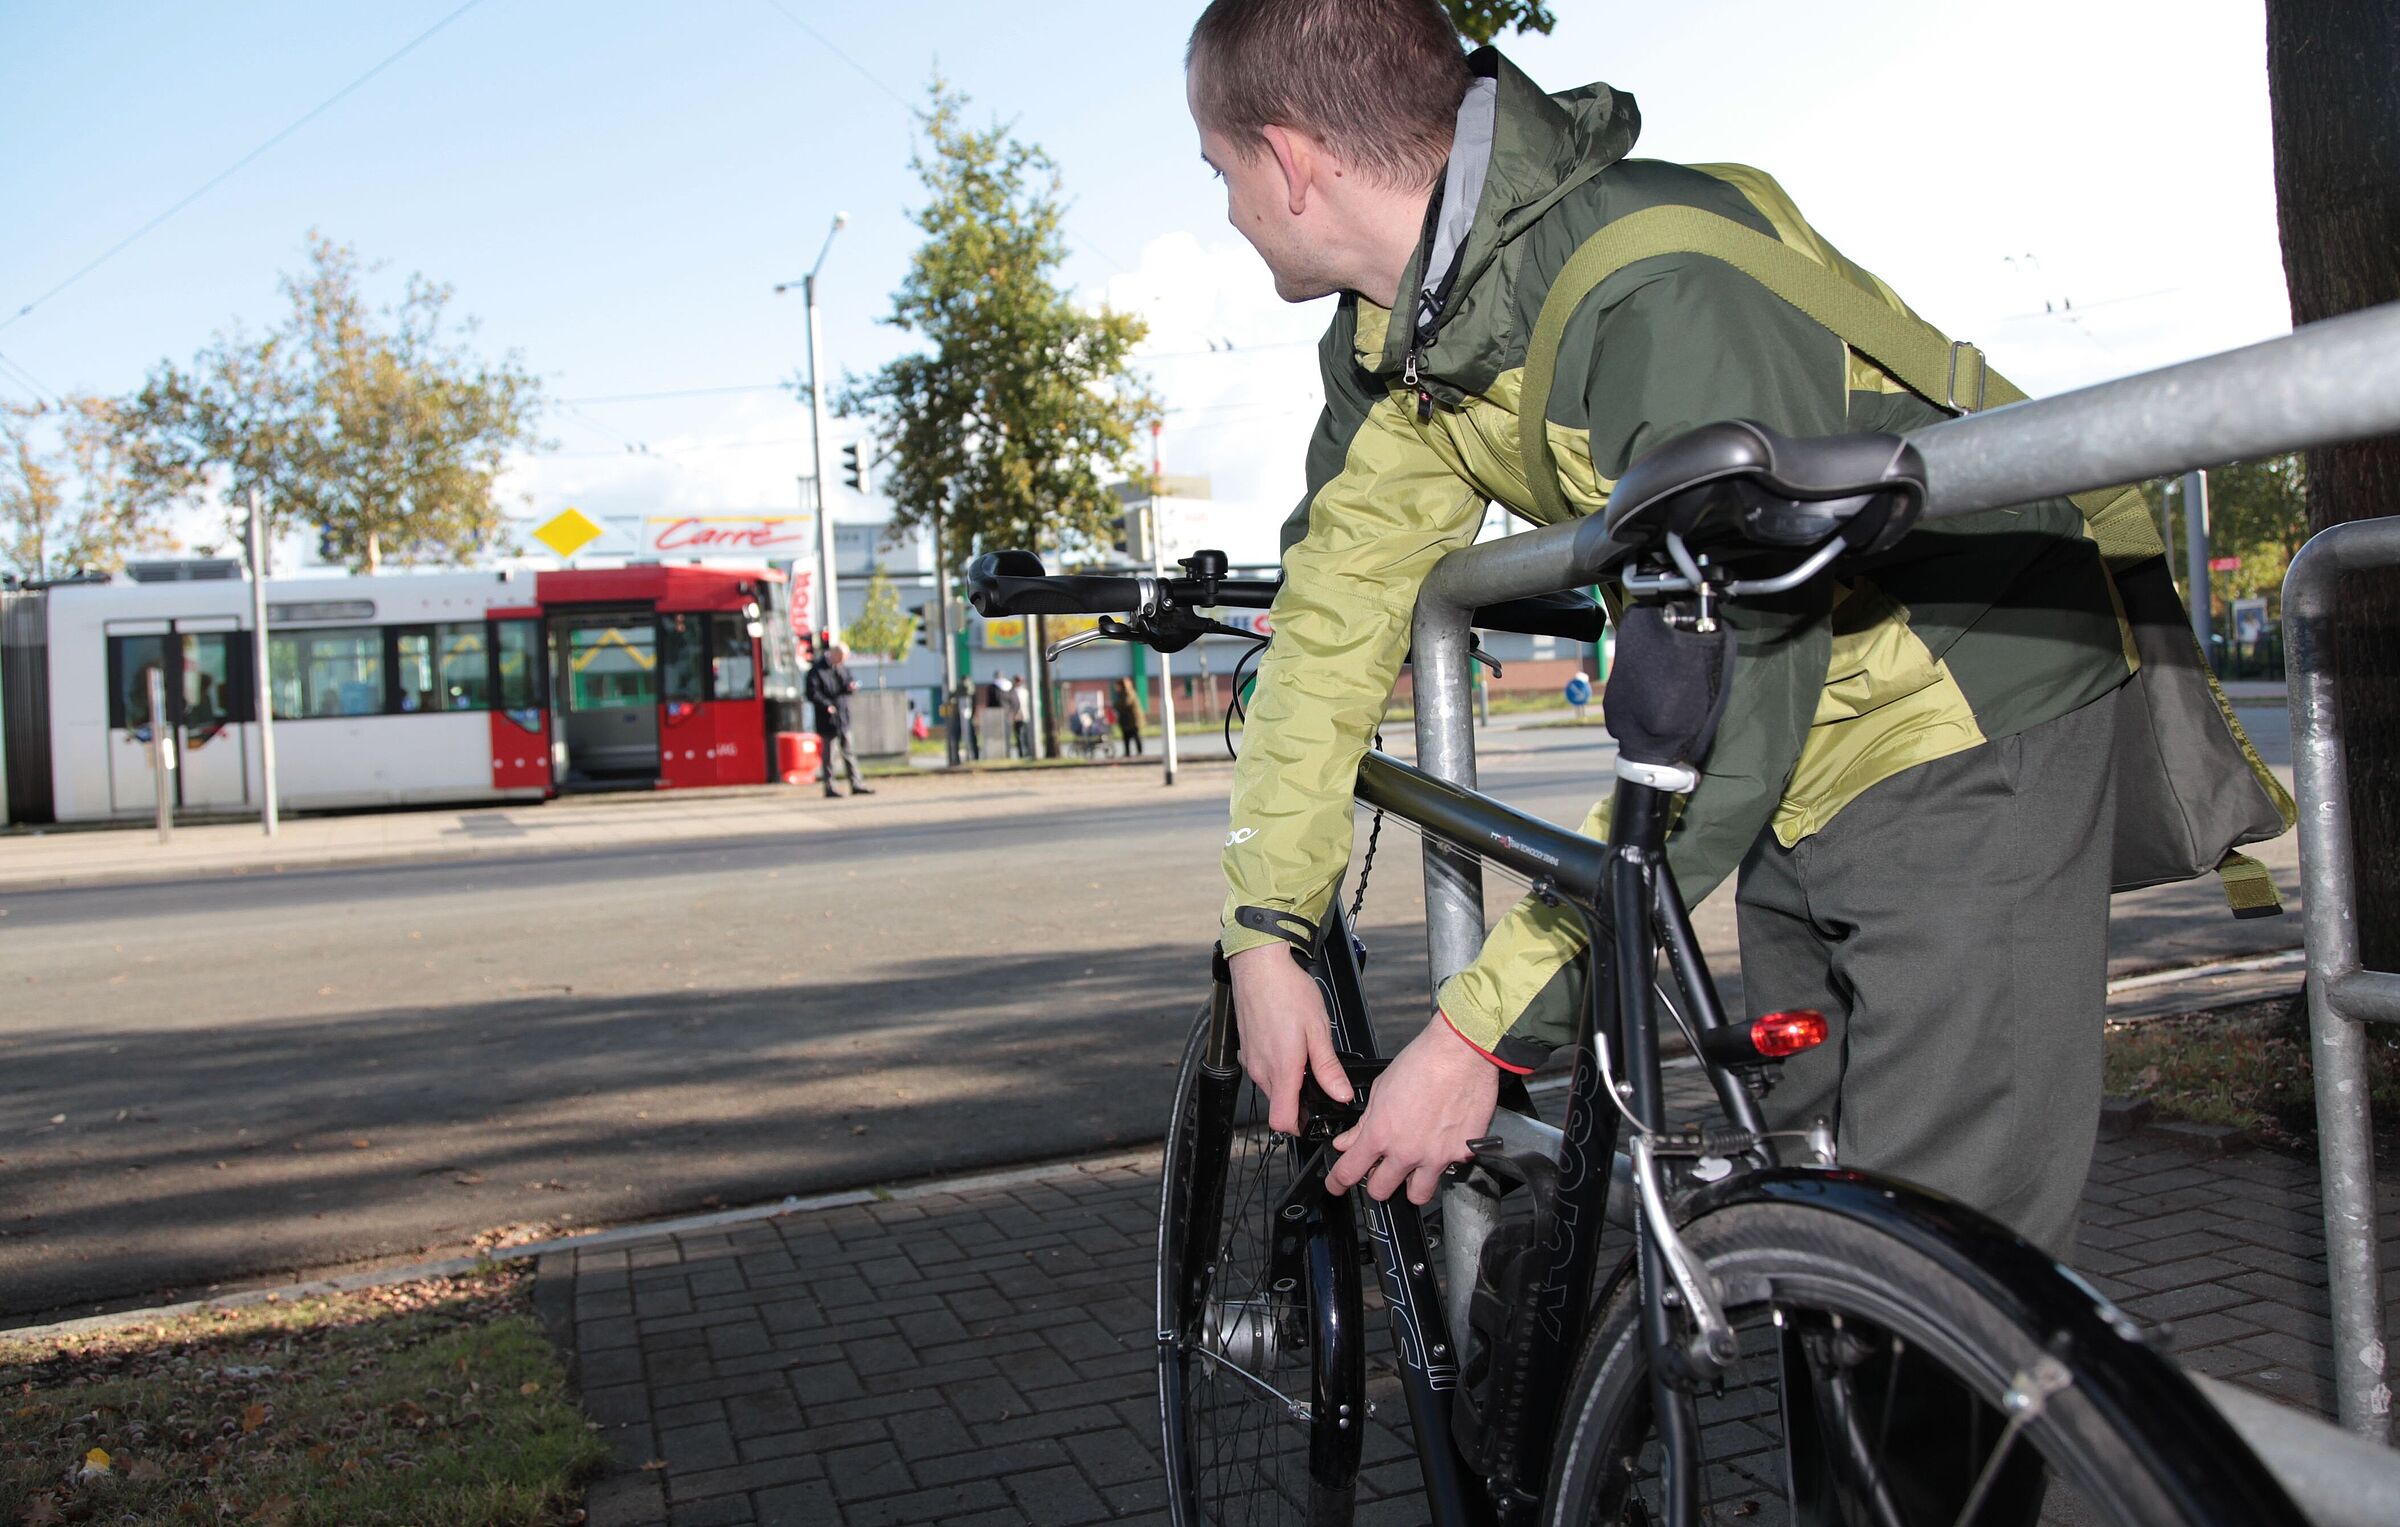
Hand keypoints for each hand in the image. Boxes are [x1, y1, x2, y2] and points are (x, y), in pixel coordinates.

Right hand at [1228, 943, 1351, 1135]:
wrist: (1259, 966)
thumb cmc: (1287, 991)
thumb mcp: (1319, 1030)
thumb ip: (1329, 1068)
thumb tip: (1341, 1095)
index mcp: (1282, 1069)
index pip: (1283, 1122)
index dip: (1300, 1128)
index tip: (1315, 1117)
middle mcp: (1262, 1070)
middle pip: (1280, 1106)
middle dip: (1300, 1100)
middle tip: (1319, 1078)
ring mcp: (1252, 1061)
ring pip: (1272, 1088)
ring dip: (1289, 1082)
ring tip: (1306, 1055)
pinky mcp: (1248, 1050)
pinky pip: (1264, 1070)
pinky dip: (1278, 1067)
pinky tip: (1290, 1043)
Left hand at [1326, 1017, 1498, 1204]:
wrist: (1461, 1053)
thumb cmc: (1423, 1062)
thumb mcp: (1381, 1089)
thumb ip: (1364, 1123)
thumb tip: (1348, 1141)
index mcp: (1381, 1134)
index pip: (1349, 1172)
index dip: (1338, 1182)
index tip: (1336, 1185)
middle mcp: (1407, 1151)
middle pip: (1381, 1192)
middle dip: (1377, 1184)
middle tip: (1380, 1173)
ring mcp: (1436, 1157)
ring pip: (1418, 1195)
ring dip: (1411, 1185)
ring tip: (1413, 1168)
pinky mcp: (1463, 1154)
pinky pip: (1450, 1170)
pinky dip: (1444, 1161)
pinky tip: (1443, 1142)